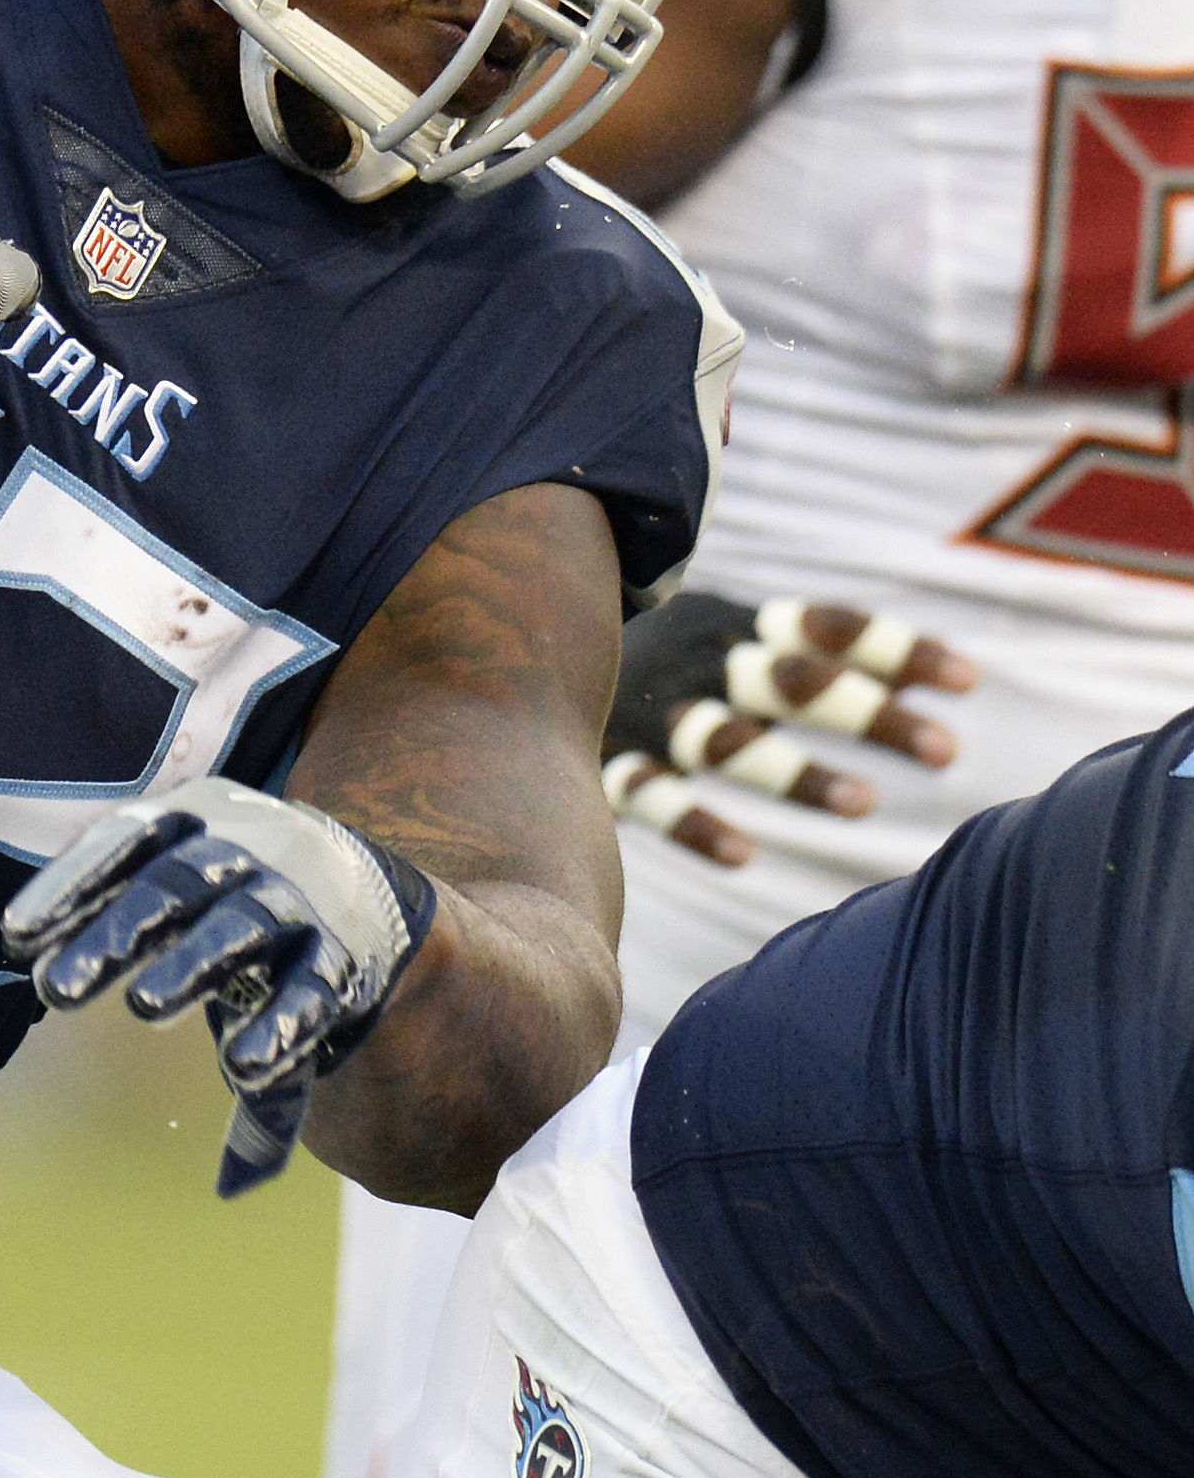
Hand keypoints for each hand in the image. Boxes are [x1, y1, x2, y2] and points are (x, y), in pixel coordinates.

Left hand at [1, 777, 439, 1196]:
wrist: (362, 883)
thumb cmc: (225, 887)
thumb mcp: (171, 872)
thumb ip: (101, 901)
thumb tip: (12, 936)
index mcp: (193, 819)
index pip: (124, 840)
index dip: (70, 884)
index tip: (15, 935)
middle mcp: (247, 848)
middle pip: (175, 885)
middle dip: (114, 935)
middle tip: (54, 992)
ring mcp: (297, 900)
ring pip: (241, 927)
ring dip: (191, 966)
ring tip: (142, 1009)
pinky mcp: (342, 958)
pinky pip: (310, 990)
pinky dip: (278, 1027)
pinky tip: (242, 1067)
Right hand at [601, 593, 972, 866]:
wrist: (507, 649)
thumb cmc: (649, 665)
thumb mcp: (714, 636)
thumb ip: (798, 657)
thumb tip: (926, 681)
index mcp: (727, 621)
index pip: (824, 627)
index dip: (895, 650)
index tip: (970, 682)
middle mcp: (693, 660)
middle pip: (792, 681)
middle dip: (871, 713)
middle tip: (947, 751)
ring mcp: (647, 710)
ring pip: (728, 740)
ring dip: (797, 772)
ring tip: (863, 807)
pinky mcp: (605, 760)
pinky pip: (649, 793)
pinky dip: (693, 823)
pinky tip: (744, 856)